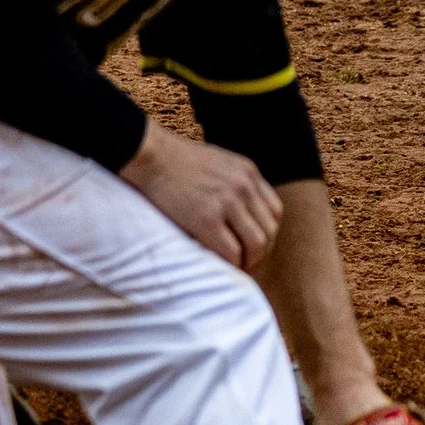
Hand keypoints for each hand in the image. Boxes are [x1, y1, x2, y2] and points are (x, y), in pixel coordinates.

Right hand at [119, 122, 282, 271]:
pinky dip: (230, 265)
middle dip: (260, 253)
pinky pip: (231, 252)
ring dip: (248, 262)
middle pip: (269, 231)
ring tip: (234, 268)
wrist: (150, 156)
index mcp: (247, 172)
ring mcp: (227, 203)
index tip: (252, 245)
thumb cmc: (173, 160)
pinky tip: (221, 266)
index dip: (267, 234)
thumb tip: (237, 209)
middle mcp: (243, 187)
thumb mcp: (216, 161)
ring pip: (256, 245)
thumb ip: (232, 181)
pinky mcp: (206, 219)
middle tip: (245, 264)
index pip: (274, 212)